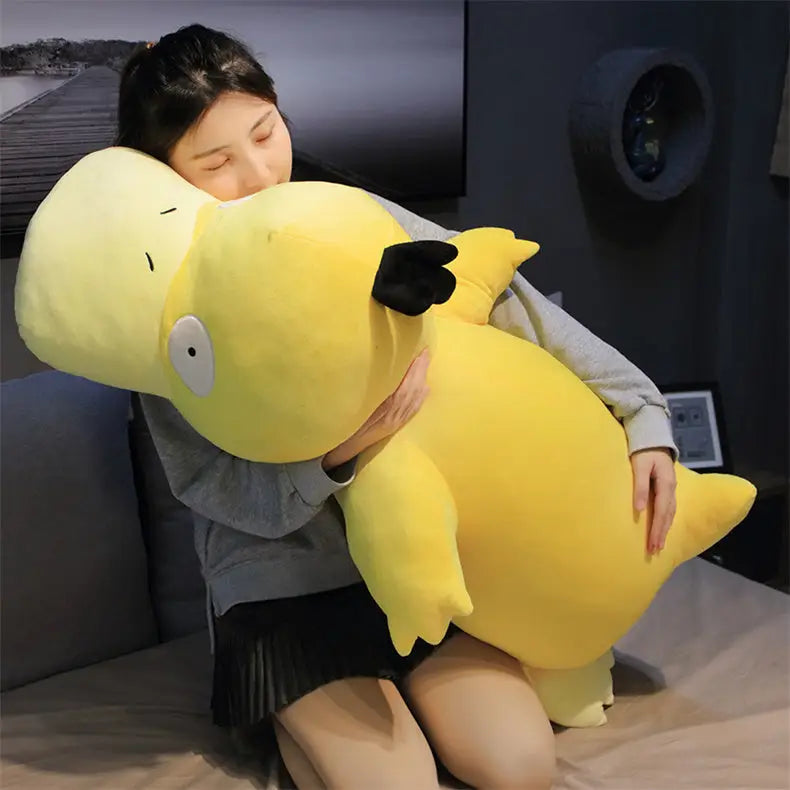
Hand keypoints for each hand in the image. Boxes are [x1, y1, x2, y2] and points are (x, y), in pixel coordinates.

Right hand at [322, 349, 430, 469]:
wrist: (340, 451)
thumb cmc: (343, 426)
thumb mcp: (352, 405)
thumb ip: (367, 391)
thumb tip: (380, 369)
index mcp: (384, 411)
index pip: (405, 387)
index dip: (414, 370)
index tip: (419, 354)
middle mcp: (393, 417)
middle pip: (412, 391)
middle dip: (421, 371)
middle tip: (426, 353)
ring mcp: (395, 423)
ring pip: (414, 400)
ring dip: (421, 380)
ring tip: (425, 364)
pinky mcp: (394, 427)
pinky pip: (412, 410)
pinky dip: (419, 396)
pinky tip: (423, 388)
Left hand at [631, 448, 676, 554]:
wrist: (653, 437)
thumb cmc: (643, 451)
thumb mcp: (639, 466)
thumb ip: (640, 487)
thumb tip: (639, 509)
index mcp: (666, 484)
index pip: (662, 512)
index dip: (657, 529)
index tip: (652, 544)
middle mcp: (672, 489)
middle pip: (667, 516)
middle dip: (661, 534)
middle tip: (655, 550)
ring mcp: (671, 488)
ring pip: (669, 513)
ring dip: (664, 529)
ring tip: (658, 544)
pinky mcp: (667, 487)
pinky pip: (668, 507)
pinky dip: (665, 520)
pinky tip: (662, 527)